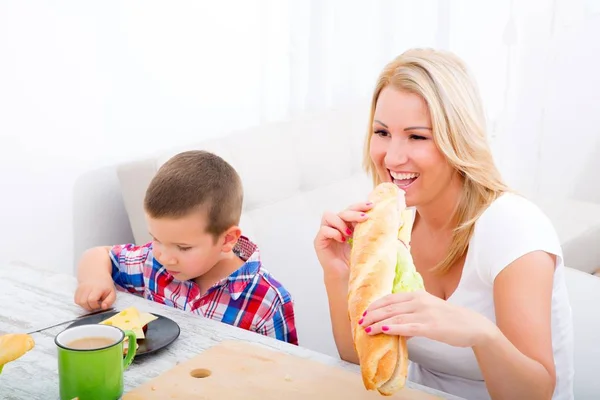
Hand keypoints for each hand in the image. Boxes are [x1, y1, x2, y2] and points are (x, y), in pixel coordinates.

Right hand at [74, 276, 115, 310]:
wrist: (96, 274)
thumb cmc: (105, 285)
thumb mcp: (112, 292)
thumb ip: (109, 301)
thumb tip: (103, 307)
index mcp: (98, 288)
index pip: (92, 300)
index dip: (95, 305)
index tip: (100, 304)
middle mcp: (88, 287)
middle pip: (84, 302)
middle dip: (90, 307)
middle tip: (96, 304)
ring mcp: (81, 288)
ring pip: (79, 302)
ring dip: (85, 306)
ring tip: (91, 303)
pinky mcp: (77, 289)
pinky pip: (76, 300)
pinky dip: (81, 303)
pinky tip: (87, 300)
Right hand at [314, 201, 372, 281]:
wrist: (346, 277)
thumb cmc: (356, 261)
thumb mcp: (364, 242)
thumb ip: (369, 230)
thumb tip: (387, 219)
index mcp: (347, 225)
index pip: (351, 209)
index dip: (359, 206)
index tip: (371, 206)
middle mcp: (335, 226)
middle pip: (342, 211)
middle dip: (353, 212)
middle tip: (365, 218)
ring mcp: (326, 233)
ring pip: (329, 215)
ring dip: (341, 222)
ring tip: (349, 233)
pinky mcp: (319, 241)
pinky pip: (324, 230)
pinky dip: (333, 232)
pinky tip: (342, 240)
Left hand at [360, 290, 497, 347]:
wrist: (472, 326)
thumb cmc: (448, 319)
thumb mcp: (427, 311)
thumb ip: (410, 316)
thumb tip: (393, 327)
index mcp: (417, 294)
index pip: (390, 298)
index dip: (375, 306)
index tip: (364, 313)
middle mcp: (419, 300)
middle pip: (389, 307)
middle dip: (373, 315)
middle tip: (360, 322)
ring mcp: (425, 313)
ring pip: (395, 317)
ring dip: (378, 323)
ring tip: (367, 329)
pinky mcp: (430, 326)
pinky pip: (408, 327)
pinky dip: (394, 328)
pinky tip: (384, 331)